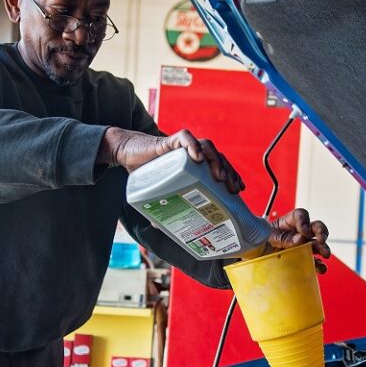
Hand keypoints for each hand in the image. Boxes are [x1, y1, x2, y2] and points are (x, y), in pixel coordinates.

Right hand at [98, 127, 244, 193]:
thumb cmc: (147, 172)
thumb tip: (160, 227)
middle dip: (228, 173)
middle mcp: (193, 153)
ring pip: (207, 147)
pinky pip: (185, 138)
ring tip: (218, 176)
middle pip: (218, 158)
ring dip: (216, 161)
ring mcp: (183, 146)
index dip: (232, 176)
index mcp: (195, 165)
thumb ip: (160, 205)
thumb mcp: (158, 192)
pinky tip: (198, 157)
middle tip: (232, 189)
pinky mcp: (169, 141)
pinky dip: (193, 146)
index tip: (238, 190)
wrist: (127, 154)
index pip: (220, 167)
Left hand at [267, 208, 329, 273]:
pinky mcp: (303, 258)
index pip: (301, 215)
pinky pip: (314, 261)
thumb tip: (300, 239)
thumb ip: (283, 237)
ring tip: (325, 254)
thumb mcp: (268, 236)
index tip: (304, 230)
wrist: (256, 255)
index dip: (304, 221)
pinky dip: (319, 265)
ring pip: (318, 244)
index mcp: (289, 222)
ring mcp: (303, 245)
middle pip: (315, 227)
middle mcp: (299, 232)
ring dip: (324, 248)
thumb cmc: (261, 240)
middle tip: (321, 239)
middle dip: (321, 232)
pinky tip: (320, 268)